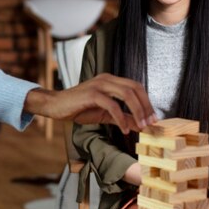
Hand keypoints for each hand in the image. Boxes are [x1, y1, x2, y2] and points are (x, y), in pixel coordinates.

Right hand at [24, 73, 156, 133]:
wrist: (55, 105)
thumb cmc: (78, 108)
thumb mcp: (104, 114)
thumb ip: (122, 117)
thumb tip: (140, 125)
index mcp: (110, 80)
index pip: (136, 86)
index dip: (147, 101)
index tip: (152, 118)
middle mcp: (107, 79)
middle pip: (135, 88)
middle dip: (146, 106)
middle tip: (150, 123)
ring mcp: (99, 85)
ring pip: (127, 94)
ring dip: (137, 111)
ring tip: (141, 126)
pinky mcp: (92, 94)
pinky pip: (112, 105)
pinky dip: (121, 118)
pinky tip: (124, 129)